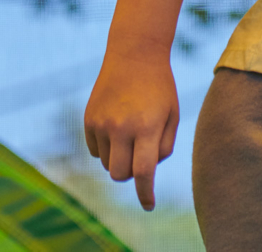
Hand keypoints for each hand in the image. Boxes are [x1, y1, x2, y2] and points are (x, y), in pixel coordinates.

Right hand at [83, 50, 178, 210]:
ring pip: (108, 164)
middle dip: (131, 174)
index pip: (143, 172)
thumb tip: (146, 174)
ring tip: (131, 133)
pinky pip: (96, 151)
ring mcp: (102, 124)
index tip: (148, 205)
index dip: (145, 193)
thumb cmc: (159, 87)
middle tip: (139, 158)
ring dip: (120, 158)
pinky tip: (117, 124)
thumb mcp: (172, 114)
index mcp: (147, 125)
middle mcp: (122, 127)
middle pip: (121, 174)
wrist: (134, 54)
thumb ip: (163, 147)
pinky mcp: (89, 120)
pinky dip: (107, 147)